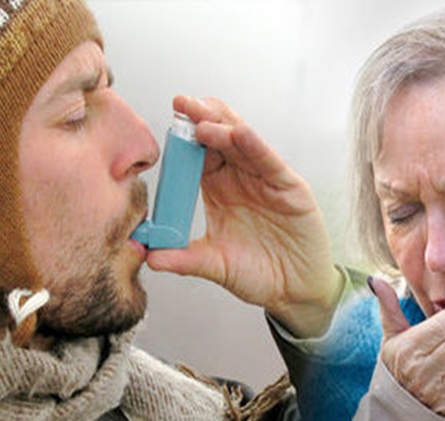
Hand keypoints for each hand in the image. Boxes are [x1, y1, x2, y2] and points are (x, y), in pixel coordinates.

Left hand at [146, 96, 341, 337]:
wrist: (295, 291)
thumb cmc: (259, 274)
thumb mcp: (215, 266)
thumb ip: (184, 259)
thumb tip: (150, 257)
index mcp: (219, 189)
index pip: (197, 156)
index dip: (182, 140)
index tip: (164, 126)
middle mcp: (241, 178)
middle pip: (219, 138)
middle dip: (200, 119)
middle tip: (180, 105)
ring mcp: (266, 180)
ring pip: (243, 143)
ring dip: (223, 127)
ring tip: (202, 119)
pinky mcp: (289, 188)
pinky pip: (271, 162)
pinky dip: (256, 147)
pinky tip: (240, 134)